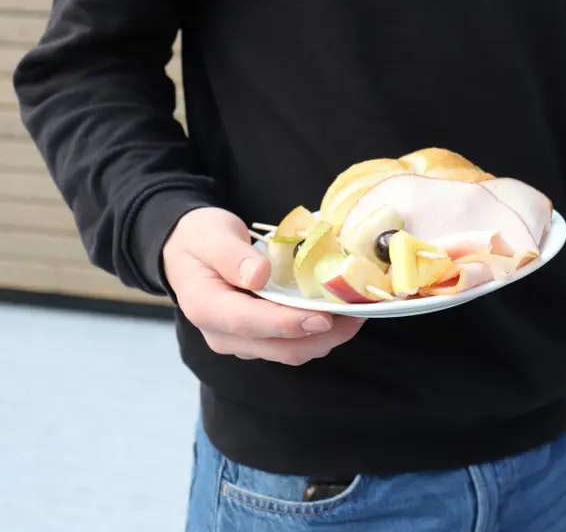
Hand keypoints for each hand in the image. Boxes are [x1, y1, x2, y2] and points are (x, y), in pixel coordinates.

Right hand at [162, 207, 364, 364]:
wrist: (186, 252)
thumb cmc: (199, 240)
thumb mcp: (210, 235)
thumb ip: (232, 256)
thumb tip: (259, 276)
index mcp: (207, 308)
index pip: (251, 323)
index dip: (290, 324)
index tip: (324, 316)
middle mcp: (223, 335)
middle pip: (280, 348)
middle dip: (323, 336)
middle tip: (356, 313)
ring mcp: (241, 342)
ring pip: (290, 352)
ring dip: (326, 338)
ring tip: (355, 313)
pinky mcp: (257, 340)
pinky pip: (292, 344)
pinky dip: (317, 334)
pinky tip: (338, 314)